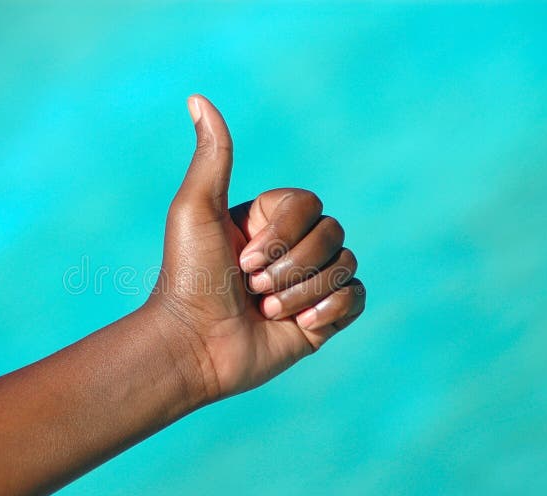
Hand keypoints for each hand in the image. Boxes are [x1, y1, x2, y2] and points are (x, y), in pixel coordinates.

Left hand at [148, 95, 364, 399]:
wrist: (195, 345)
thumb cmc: (188, 277)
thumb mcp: (195, 210)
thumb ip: (212, 156)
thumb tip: (197, 98)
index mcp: (268, 220)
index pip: (309, 204)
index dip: (283, 232)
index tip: (242, 258)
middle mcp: (292, 247)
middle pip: (333, 233)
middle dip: (290, 266)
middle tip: (250, 288)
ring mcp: (310, 282)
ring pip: (345, 265)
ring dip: (302, 290)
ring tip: (265, 310)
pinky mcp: (324, 317)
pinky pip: (358, 296)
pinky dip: (331, 309)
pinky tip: (299, 324)